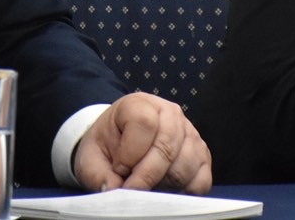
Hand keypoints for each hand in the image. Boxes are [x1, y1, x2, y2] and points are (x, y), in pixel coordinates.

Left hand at [73, 92, 212, 195]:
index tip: (119, 170)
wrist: (118, 143)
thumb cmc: (107, 147)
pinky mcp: (202, 154)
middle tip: (132, 189)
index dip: (131, 154)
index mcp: (140, 104)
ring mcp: (190, 133)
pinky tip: (167, 189)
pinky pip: (201, 180)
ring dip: (165, 183)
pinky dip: (185, 190)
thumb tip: (114, 191)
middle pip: (167, 148)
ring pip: (185, 165)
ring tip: (147, 185)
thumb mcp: (91, 157)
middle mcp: (170, 113)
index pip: (145, 124)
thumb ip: (98, 174)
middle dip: (147, 176)